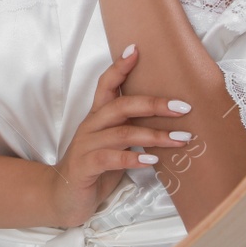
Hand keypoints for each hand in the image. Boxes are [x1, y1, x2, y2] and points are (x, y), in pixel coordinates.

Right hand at [48, 45, 193, 226]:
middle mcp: (91, 126)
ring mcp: (87, 145)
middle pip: (121, 105)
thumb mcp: (112, 145)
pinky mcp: (86, 166)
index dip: (120, 66)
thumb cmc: (94, 169)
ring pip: (123, 132)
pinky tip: (152, 160)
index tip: (136, 50)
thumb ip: (130, 130)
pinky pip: (111, 158)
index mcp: (97, 117)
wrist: (62, 196)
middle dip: (154, 104)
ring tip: (180, 140)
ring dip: (154, 135)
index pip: (106, 84)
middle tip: (183, 107)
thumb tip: (166, 122)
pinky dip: (133, 157)